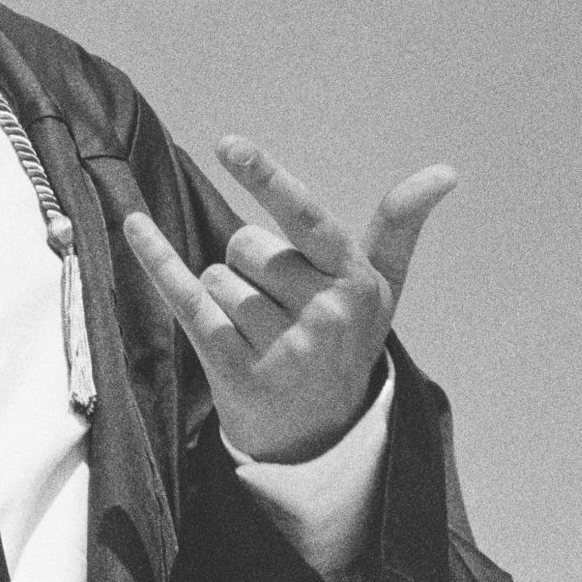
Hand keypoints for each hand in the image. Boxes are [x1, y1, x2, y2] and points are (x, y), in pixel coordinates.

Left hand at [122, 136, 455, 463]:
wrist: (320, 436)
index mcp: (355, 283)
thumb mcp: (379, 291)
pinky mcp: (237, 371)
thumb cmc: (345, 342)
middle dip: (250, 265)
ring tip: (257, 334)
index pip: (304, 218)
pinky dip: (158, 261)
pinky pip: (187, 299)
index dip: (266, 179)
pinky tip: (135, 225)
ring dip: (225, 296)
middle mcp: (324, 314)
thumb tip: (446, 171)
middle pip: (246, 244)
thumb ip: (400, 228)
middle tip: (277, 308)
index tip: (228, 145)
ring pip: (217, 276)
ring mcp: (282, 347)